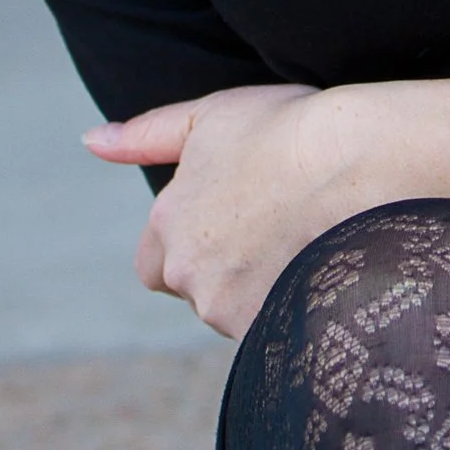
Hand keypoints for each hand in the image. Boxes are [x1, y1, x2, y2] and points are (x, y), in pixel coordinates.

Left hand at [84, 80, 340, 339]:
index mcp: (168, 224)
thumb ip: (146, 136)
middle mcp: (190, 275)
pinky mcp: (273, 332)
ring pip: (236, 312)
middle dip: (223, 271)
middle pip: (197, 290)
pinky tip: (321, 271)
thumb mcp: (210, 117)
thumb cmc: (289, 130)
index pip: (153, 263)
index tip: (231, 224)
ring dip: (259, 289)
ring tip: (305, 244)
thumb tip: (89, 141)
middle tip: (274, 231)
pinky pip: (273, 333)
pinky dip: (290, 309)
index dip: (188, 246)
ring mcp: (232, 308)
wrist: (360, 163)